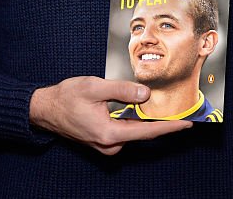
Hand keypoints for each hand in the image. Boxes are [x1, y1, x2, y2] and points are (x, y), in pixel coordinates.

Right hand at [29, 76, 191, 154]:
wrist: (45, 109)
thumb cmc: (67, 97)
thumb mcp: (95, 87)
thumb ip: (122, 91)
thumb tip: (146, 95)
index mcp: (108, 133)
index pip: (147, 131)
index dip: (169, 127)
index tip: (188, 123)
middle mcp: (109, 144)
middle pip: (144, 133)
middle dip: (163, 122)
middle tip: (184, 112)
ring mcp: (106, 144)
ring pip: (135, 132)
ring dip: (149, 121)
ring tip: (169, 110)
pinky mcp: (103, 140)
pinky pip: (126, 131)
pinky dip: (137, 122)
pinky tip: (146, 111)